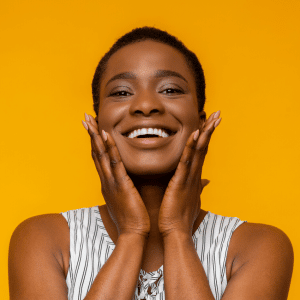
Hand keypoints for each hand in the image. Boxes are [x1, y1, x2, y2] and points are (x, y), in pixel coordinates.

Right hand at [82, 114, 150, 236]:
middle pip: (96, 153)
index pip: (100, 159)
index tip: (93, 128)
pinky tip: (106, 135)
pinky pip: (115, 162)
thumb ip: (121, 188)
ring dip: (95, 137)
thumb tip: (123, 182)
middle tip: (85, 118)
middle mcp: (106, 180)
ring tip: (90, 121)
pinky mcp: (121, 184)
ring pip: (101, 155)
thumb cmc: (131, 218)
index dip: (95, 143)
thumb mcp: (123, 199)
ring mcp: (111, 182)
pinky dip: (109, 148)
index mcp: (108, 183)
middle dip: (90, 135)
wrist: (133, 234)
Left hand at [158, 111, 220, 236]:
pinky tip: (196, 134)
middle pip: (204, 148)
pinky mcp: (181, 182)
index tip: (211, 123)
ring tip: (212, 118)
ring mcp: (189, 178)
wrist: (175, 232)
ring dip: (205, 134)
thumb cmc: (180, 215)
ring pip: (199, 152)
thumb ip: (198, 186)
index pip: (202, 153)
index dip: (207, 138)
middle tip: (218, 114)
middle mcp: (195, 175)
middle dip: (211, 130)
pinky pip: (187, 161)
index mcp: (194, 178)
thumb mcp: (190, 198)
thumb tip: (206, 180)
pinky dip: (192, 147)